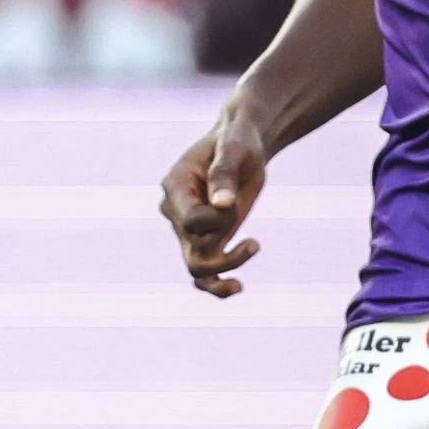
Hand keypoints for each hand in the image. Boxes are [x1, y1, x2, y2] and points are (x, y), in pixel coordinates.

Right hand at [157, 112, 271, 296]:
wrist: (242, 144)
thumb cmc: (236, 141)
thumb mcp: (233, 149)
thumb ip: (224, 174)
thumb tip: (223, 205)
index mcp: (174, 187)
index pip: (192, 222)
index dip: (219, 220)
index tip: (236, 200)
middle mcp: (176, 212)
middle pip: (193, 251)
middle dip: (226, 249)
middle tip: (254, 240)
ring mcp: (190, 229)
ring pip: (196, 270)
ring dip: (223, 273)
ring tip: (250, 263)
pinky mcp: (208, 239)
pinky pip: (204, 274)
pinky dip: (217, 286)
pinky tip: (238, 288)